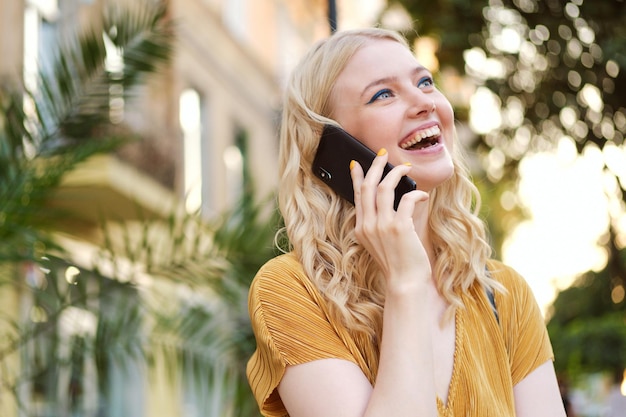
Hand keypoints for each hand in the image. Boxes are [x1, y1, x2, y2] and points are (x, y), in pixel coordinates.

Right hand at [350, 149, 431, 288]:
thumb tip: (391, 199)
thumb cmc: (398, 264)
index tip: (356, 163)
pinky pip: (407, 199)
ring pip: (384, 187)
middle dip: (375, 166)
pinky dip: (416, 193)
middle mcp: (368, 225)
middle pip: (368, 186)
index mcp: (361, 228)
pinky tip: (423, 195)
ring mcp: (382, 226)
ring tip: (406, 168)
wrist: (405, 284)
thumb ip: (380, 223)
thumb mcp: (381, 242)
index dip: (357, 177)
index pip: (357, 196)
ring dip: (396, 173)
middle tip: (383, 154)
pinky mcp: (399, 228)